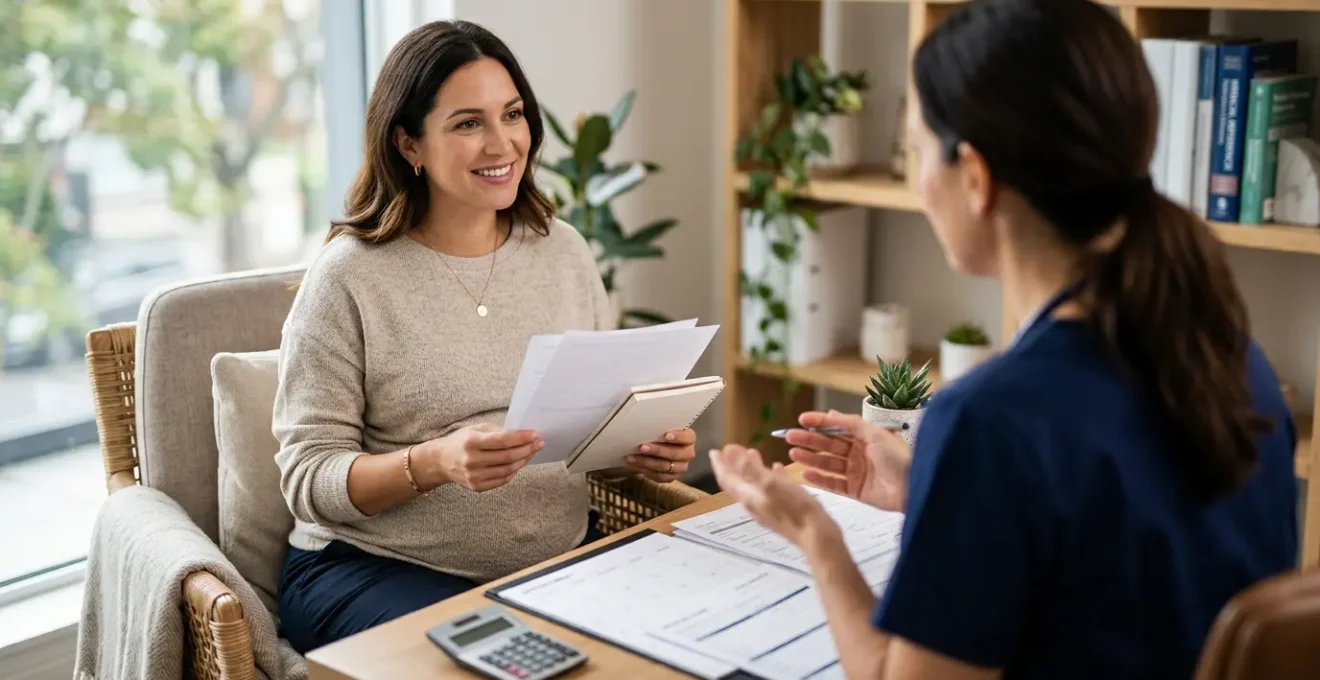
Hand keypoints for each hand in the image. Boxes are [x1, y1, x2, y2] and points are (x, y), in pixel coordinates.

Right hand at [420, 423, 541, 492]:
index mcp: (471, 442)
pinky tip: (519, 463)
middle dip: (527, 449)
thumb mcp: (476, 429)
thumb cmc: (461, 441)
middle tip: (539, 443)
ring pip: (508, 470)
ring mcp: (474, 476)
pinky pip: (502, 480)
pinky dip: (513, 472)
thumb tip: (521, 435)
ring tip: (531, 452)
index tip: (535, 434)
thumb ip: (497, 432)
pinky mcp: (477, 487)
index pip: (502, 441)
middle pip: (508, 456)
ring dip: (523, 461)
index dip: (521, 438)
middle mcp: (472, 460)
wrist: (441, 461)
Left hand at [624, 428, 695, 482]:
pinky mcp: (671, 477)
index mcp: (688, 438)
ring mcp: (681, 467)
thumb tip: (645, 425)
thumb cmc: (658, 434)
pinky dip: (646, 470)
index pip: (687, 437)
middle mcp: (687, 453)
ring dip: (647, 462)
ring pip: (666, 467)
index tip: (665, 435)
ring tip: (633, 457)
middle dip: (657, 450)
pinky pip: (660, 476)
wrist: (653, 448)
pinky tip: (635, 464)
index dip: (678, 437)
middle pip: (675, 454)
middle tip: (643, 447)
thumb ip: (657, 427)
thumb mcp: (660, 428)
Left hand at [709, 444, 834, 547]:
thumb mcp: (770, 483)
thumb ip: (748, 467)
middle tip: (730, 451)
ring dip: (751, 469)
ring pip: (755, 486)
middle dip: (733, 465)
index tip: (714, 451)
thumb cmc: (794, 508)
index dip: (720, 464)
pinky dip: (771, 477)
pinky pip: (772, 490)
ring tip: (754, 453)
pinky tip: (779, 469)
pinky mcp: (783, 512)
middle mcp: (755, 504)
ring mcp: (769, 509)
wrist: (816, 537)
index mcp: (749, 497)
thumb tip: (729, 451)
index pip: (727, 479)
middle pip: (738, 482)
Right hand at [786, 410, 910, 511]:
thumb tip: (832, 413)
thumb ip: (851, 424)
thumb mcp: (876, 433)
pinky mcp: (856, 490)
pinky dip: (819, 479)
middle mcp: (859, 453)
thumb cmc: (900, 458)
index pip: (837, 427)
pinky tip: (805, 473)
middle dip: (809, 441)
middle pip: (829, 446)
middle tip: (790, 437)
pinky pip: (833, 484)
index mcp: (865, 437)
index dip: (819, 423)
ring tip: (793, 454)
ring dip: (810, 458)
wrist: (914, 487)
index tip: (801, 420)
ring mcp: (856, 472)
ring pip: (827, 464)